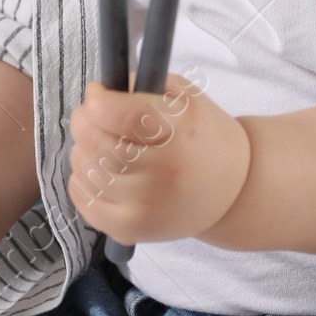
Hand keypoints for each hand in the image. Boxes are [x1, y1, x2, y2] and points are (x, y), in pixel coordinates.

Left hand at [67, 75, 250, 243]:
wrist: (233, 190)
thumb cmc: (203, 137)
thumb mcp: (186, 98)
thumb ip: (143, 86)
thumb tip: (98, 92)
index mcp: (180, 131)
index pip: (116, 113)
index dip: (97, 99)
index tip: (99, 92)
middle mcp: (164, 172)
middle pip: (96, 142)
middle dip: (84, 121)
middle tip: (93, 116)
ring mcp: (146, 206)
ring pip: (86, 170)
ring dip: (83, 151)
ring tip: (102, 146)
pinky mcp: (132, 230)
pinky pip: (85, 202)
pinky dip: (82, 182)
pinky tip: (102, 173)